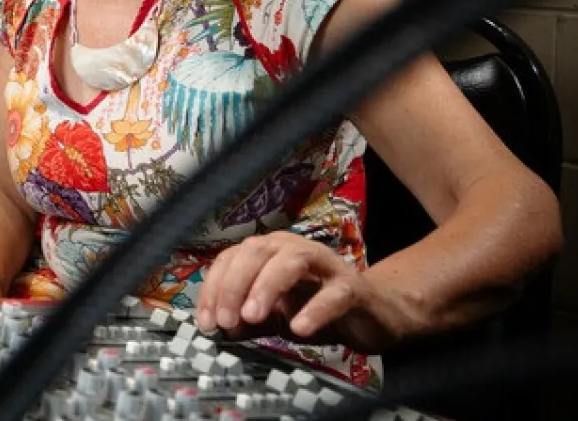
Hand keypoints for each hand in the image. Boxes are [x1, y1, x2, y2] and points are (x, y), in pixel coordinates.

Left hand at [195, 232, 405, 354]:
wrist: (371, 315)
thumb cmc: (316, 308)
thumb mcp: (272, 318)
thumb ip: (246, 321)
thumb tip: (218, 329)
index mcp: (267, 252)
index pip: (230, 259)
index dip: (214, 288)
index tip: (207, 322)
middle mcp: (293, 248)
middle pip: (256, 252)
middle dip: (235, 285)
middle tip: (226, 320)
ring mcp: (324, 264)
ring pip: (291, 262)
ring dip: (266, 287)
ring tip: (252, 317)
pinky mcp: (352, 286)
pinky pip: (333, 293)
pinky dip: (314, 309)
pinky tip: (299, 329)